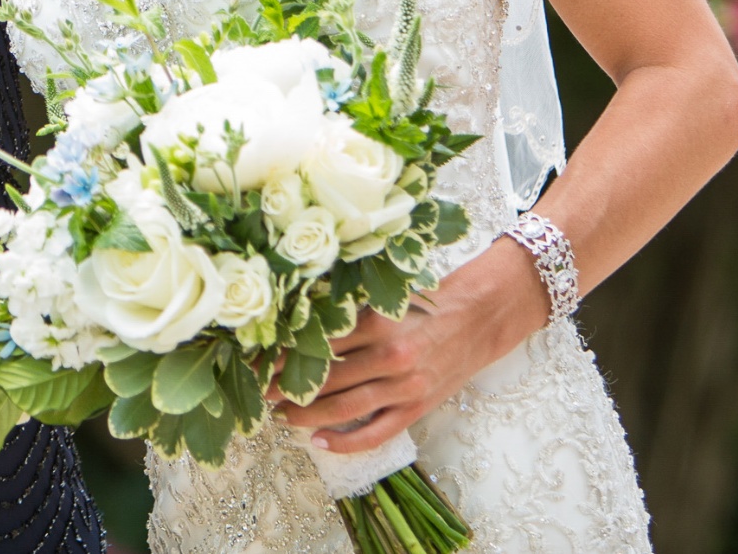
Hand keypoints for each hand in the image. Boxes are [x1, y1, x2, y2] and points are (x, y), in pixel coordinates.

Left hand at [270, 240, 551, 453]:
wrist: (478, 317)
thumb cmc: (427, 301)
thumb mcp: (387, 297)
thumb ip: (349, 310)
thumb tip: (298, 322)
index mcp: (378, 322)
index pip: (318, 343)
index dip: (284, 354)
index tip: (259, 359)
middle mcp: (390, 356)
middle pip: (326, 378)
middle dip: (287, 387)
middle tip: (260, 391)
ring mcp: (404, 386)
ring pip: (345, 408)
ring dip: (307, 415)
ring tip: (281, 416)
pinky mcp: (416, 407)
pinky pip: (376, 432)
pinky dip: (345, 441)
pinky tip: (319, 441)